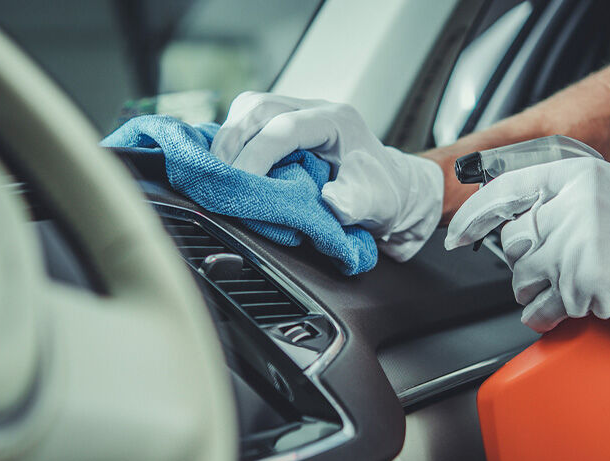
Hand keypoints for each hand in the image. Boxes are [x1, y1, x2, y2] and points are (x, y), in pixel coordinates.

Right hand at [212, 92, 443, 261]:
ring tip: (219, 173)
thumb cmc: (383, 195)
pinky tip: (225, 165)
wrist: (389, 189)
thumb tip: (331, 202)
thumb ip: (356, 203)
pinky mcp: (285, 124)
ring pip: (249, 108)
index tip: (240, 184)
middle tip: (219, 179)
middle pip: (259, 107)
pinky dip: (232, 140)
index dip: (256, 155)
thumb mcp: (377, 203)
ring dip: (228, 139)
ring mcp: (298, 112)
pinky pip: (249, 120)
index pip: (285, 128)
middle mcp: (315, 108)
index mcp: (337, 121)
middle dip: (232, 143)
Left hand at [445, 157, 609, 338]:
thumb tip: (496, 222)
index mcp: (576, 175)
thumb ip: (552, 200)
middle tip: (560, 266)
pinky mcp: (584, 281)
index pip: (506, 189)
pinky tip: (572, 306)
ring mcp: (579, 242)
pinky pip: (538, 308)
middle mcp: (574, 203)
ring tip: (572, 285)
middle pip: (512, 243)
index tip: (456, 235)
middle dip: (527, 263)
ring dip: (537, 292)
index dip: (475, 216)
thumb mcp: (598, 196)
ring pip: (521, 279)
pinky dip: (546, 316)